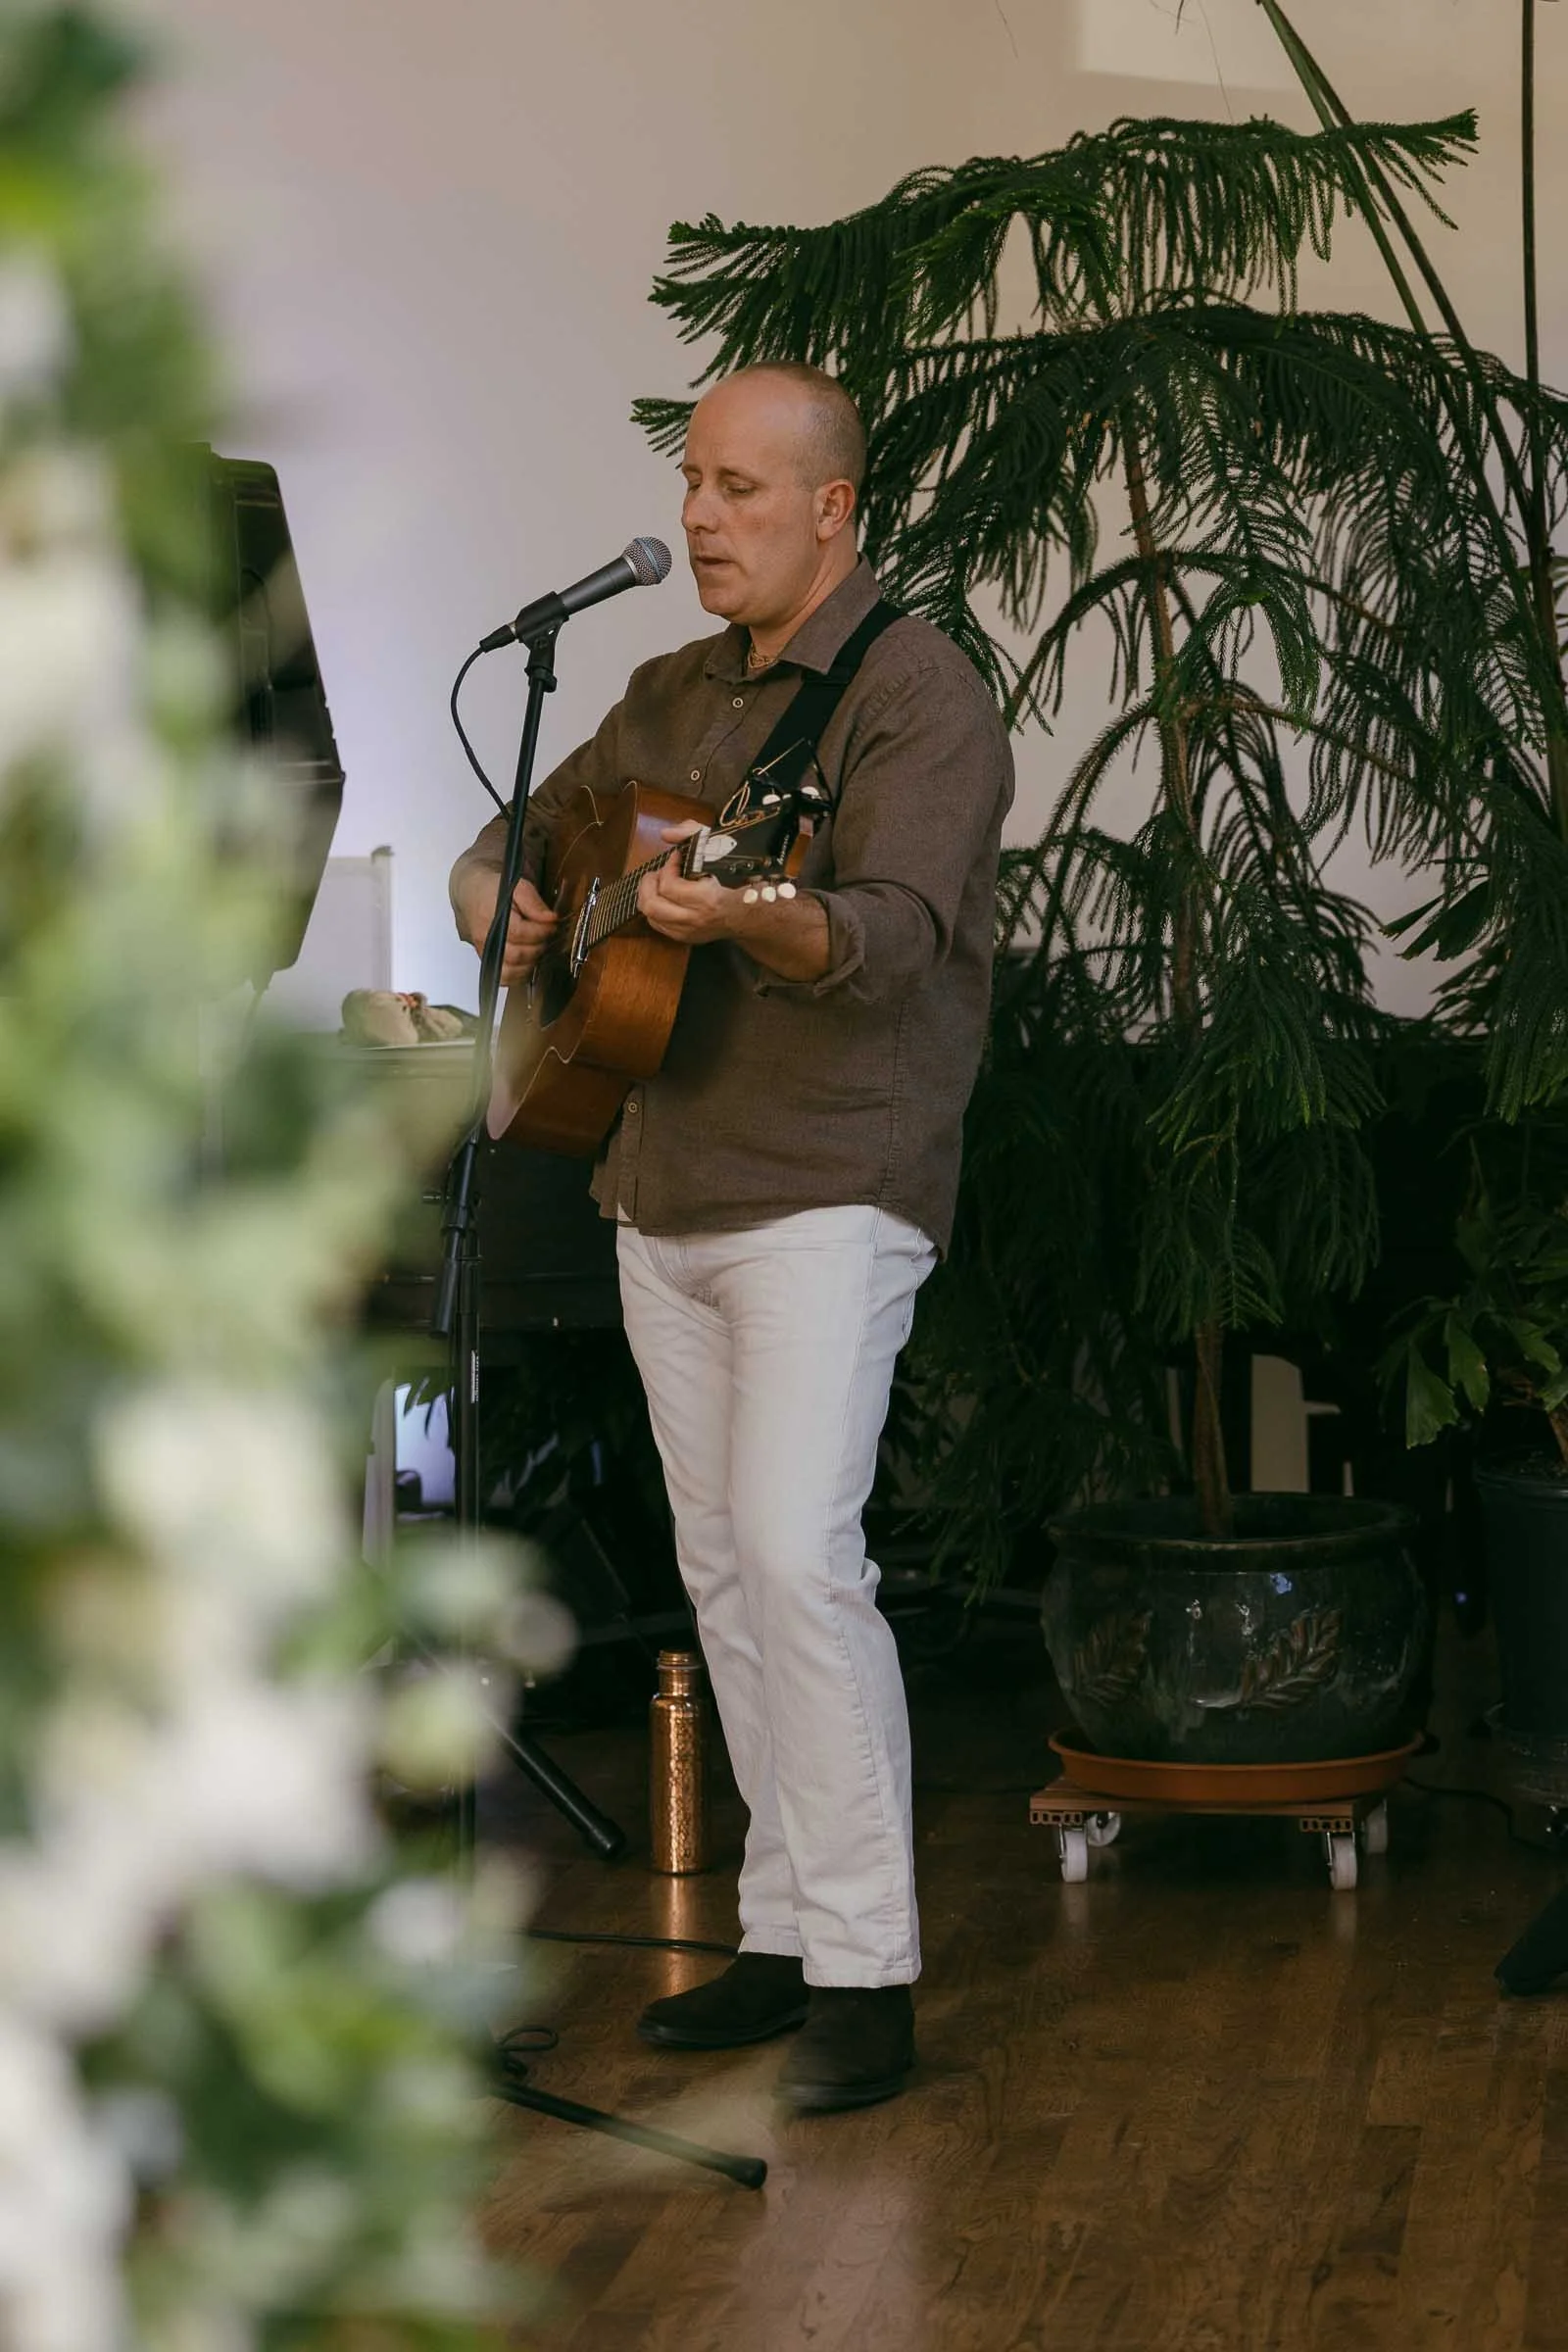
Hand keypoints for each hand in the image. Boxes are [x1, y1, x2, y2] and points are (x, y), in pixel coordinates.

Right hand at [455, 869, 557, 982]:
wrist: (473, 896)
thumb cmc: (494, 892)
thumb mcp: (517, 886)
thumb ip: (534, 902)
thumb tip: (550, 919)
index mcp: (490, 917)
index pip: (519, 933)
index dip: (541, 931)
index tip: (552, 925)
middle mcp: (485, 938)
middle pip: (517, 955)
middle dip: (538, 946)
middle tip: (546, 935)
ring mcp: (486, 953)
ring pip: (512, 971)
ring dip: (531, 961)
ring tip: (537, 945)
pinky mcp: (489, 962)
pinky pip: (505, 979)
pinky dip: (521, 974)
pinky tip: (528, 959)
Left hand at [637, 823, 738, 944]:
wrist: (748, 912)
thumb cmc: (736, 880)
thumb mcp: (719, 850)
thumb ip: (693, 834)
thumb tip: (666, 834)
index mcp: (706, 899)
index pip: (669, 885)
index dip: (667, 866)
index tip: (676, 857)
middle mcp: (694, 919)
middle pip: (651, 904)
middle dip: (648, 884)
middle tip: (658, 872)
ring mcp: (688, 931)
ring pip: (650, 915)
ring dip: (649, 896)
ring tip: (659, 883)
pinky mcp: (685, 937)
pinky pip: (657, 924)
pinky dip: (654, 909)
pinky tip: (663, 897)